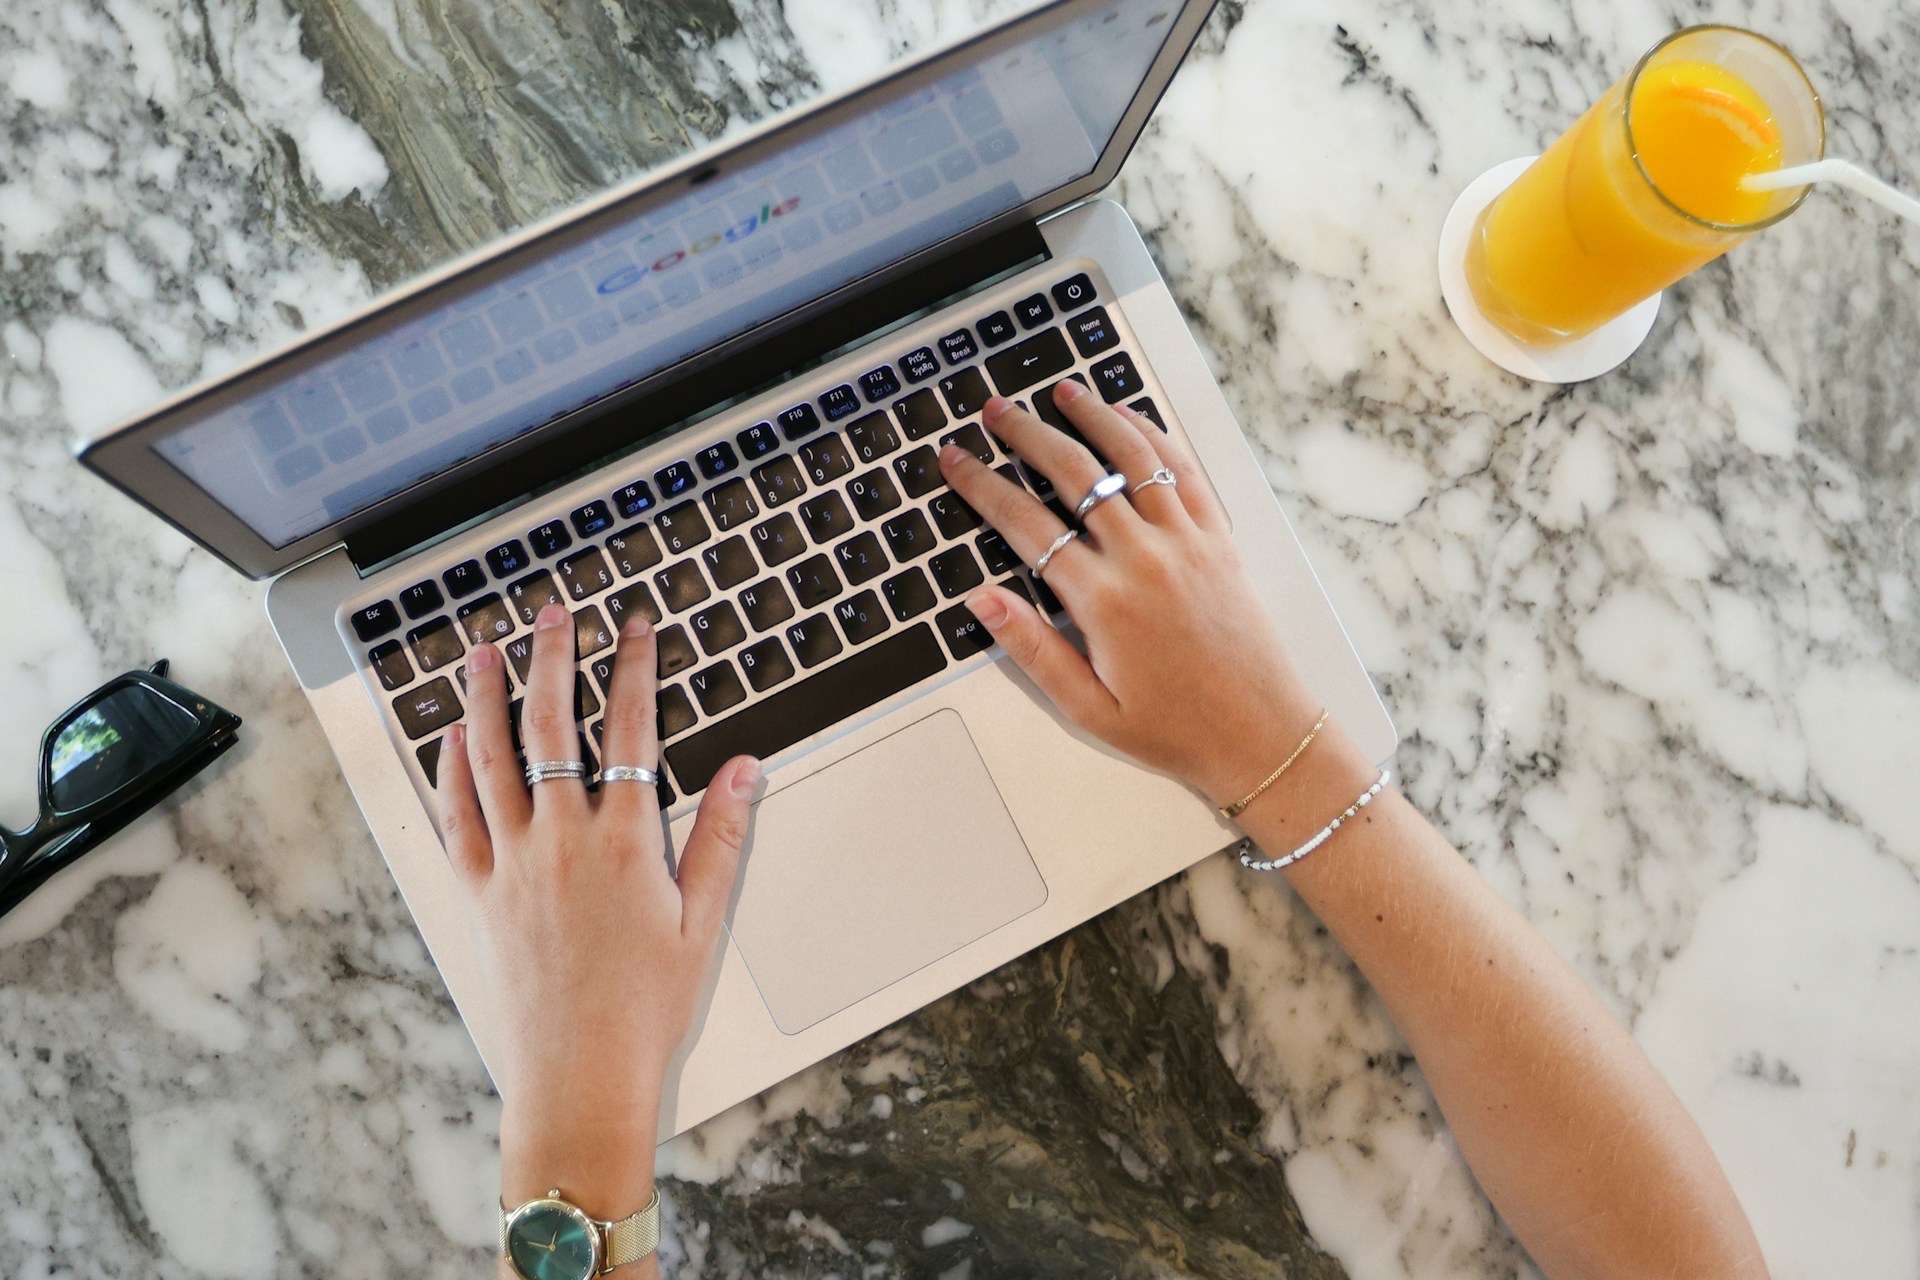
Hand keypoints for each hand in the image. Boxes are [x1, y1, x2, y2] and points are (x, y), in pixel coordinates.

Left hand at [435, 604, 758, 1211]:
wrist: (580, 1072)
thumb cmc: (645, 1006)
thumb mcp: (703, 920)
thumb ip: (721, 836)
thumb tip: (743, 768)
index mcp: (624, 841)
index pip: (629, 729)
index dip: (632, 667)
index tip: (633, 626)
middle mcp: (562, 840)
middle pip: (551, 726)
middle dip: (554, 660)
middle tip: (554, 615)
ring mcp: (513, 863)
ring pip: (492, 759)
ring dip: (487, 698)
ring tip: (484, 651)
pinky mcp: (481, 892)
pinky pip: (457, 818)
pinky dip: (451, 771)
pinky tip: (452, 739)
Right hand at [938, 384, 1325, 806]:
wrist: (1260, 734)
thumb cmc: (1175, 728)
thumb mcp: (1087, 707)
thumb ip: (1032, 649)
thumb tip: (982, 602)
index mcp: (1102, 600)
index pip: (1025, 524)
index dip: (982, 485)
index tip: (956, 461)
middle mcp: (1143, 558)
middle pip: (1072, 472)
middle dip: (1026, 434)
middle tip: (996, 411)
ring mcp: (1185, 541)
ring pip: (1131, 456)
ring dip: (1093, 416)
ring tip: (1062, 391)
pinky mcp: (1218, 539)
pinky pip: (1183, 471)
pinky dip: (1154, 436)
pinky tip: (1131, 418)